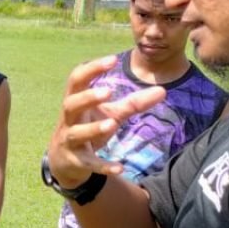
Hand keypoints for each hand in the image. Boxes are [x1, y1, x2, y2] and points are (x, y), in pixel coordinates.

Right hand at [48, 56, 166, 187]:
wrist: (65, 160)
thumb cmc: (88, 128)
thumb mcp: (110, 114)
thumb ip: (133, 103)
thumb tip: (163, 90)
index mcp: (76, 101)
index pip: (77, 80)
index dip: (92, 69)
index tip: (112, 60)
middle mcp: (69, 119)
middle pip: (71, 104)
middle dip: (87, 98)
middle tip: (107, 92)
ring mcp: (69, 140)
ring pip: (77, 133)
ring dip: (93, 129)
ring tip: (112, 124)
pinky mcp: (76, 160)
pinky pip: (88, 163)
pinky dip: (102, 165)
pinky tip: (119, 168)